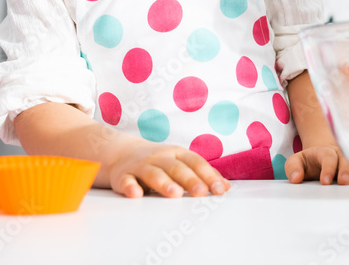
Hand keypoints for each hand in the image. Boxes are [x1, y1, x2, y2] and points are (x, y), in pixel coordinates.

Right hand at [105, 140, 230, 197]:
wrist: (123, 152)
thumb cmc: (159, 161)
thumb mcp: (181, 162)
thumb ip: (202, 174)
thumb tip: (226, 187)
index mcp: (177, 153)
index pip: (196, 163)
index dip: (209, 176)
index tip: (220, 190)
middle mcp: (161, 157)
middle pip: (177, 168)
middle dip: (190, 180)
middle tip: (201, 193)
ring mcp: (141, 165)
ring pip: (153, 173)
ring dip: (164, 183)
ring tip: (175, 194)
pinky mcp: (123, 175)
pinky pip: (126, 181)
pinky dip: (130, 187)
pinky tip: (136, 194)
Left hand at [285, 144, 348, 184]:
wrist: (322, 156)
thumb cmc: (309, 162)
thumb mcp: (296, 161)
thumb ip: (293, 168)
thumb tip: (296, 178)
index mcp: (324, 152)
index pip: (328, 158)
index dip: (328, 168)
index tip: (325, 182)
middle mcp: (340, 155)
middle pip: (346, 159)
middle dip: (345, 170)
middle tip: (343, 182)